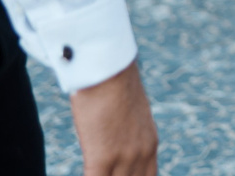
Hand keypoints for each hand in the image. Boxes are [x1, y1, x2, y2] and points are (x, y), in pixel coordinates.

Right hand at [69, 60, 157, 175]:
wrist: (108, 68)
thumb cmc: (112, 84)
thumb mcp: (130, 112)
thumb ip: (129, 133)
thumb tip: (117, 139)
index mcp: (150, 144)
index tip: (118, 174)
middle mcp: (142, 154)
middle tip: (106, 173)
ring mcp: (124, 157)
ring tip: (95, 171)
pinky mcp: (102, 158)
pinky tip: (84, 173)